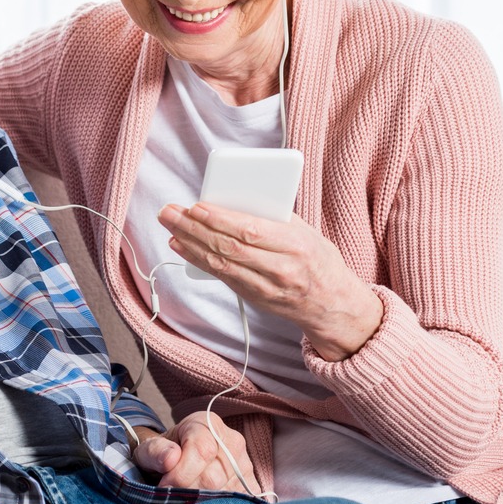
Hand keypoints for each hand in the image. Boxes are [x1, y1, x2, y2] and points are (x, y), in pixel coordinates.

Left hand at [131, 413, 253, 491]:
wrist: (175, 462)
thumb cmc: (162, 455)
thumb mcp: (149, 449)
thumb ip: (155, 451)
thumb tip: (170, 458)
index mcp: (207, 424)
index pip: (202, 451)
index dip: (181, 474)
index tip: (164, 486)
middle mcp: (232, 441)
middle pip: (214, 476)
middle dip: (188, 491)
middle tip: (172, 495)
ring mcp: (245, 464)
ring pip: (226, 493)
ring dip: (201, 502)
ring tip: (185, 498)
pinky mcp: (251, 485)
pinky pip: (239, 503)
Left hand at [159, 202, 385, 360]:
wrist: (332, 304)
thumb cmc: (319, 261)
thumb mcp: (307, 233)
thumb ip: (275, 218)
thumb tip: (236, 199)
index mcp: (296, 245)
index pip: (250, 230)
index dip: (220, 219)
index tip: (196, 206)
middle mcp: (280, 268)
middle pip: (229, 246)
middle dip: (194, 228)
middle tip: (171, 212)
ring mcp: (265, 287)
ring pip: (221, 262)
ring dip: (190, 243)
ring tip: (170, 226)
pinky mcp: (254, 298)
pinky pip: (222, 276)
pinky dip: (198, 260)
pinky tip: (182, 247)